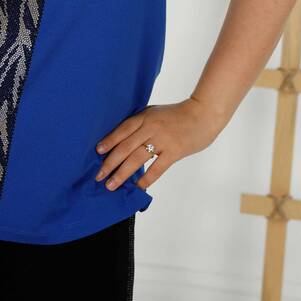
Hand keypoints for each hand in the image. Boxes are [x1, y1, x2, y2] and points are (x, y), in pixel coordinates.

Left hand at [94, 97, 224, 190]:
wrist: (203, 114)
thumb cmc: (177, 114)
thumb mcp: (155, 113)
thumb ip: (141, 124)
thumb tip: (123, 140)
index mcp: (144, 117)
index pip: (122, 130)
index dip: (109, 141)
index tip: (98, 153)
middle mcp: (150, 127)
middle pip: (125, 147)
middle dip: (110, 163)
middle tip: (99, 176)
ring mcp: (162, 140)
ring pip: (137, 158)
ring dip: (122, 173)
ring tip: (112, 184)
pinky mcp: (174, 151)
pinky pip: (157, 168)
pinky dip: (146, 178)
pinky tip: (137, 187)